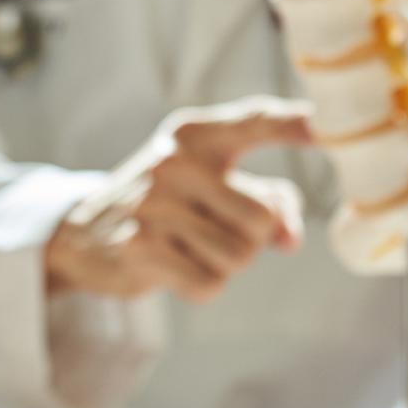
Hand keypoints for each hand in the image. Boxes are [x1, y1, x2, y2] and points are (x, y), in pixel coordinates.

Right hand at [44, 97, 312, 302]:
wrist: (79, 231)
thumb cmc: (165, 203)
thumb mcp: (209, 183)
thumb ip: (265, 199)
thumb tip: (289, 240)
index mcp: (196, 133)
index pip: (256, 120)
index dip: (297, 124)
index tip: (327, 126)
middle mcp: (175, 161)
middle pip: (263, 217)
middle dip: (250, 238)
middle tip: (207, 229)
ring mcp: (154, 204)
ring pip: (240, 256)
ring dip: (223, 264)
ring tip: (184, 246)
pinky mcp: (140, 248)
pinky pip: (210, 284)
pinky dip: (199, 286)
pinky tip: (170, 268)